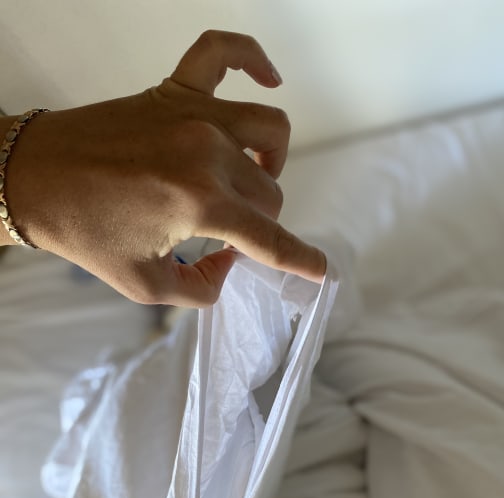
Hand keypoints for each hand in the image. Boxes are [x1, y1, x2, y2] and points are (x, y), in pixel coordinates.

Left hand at [6, 30, 325, 305]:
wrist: (34, 179)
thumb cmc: (86, 234)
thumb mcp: (145, 285)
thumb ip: (202, 287)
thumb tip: (231, 263)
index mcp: (200, 205)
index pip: (269, 238)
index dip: (299, 259)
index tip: (320, 270)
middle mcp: (207, 154)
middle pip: (270, 190)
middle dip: (259, 220)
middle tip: (228, 232)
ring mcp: (194, 115)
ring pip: (270, 132)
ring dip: (271, 162)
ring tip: (250, 179)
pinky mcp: (175, 90)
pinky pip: (224, 54)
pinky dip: (253, 60)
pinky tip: (269, 77)